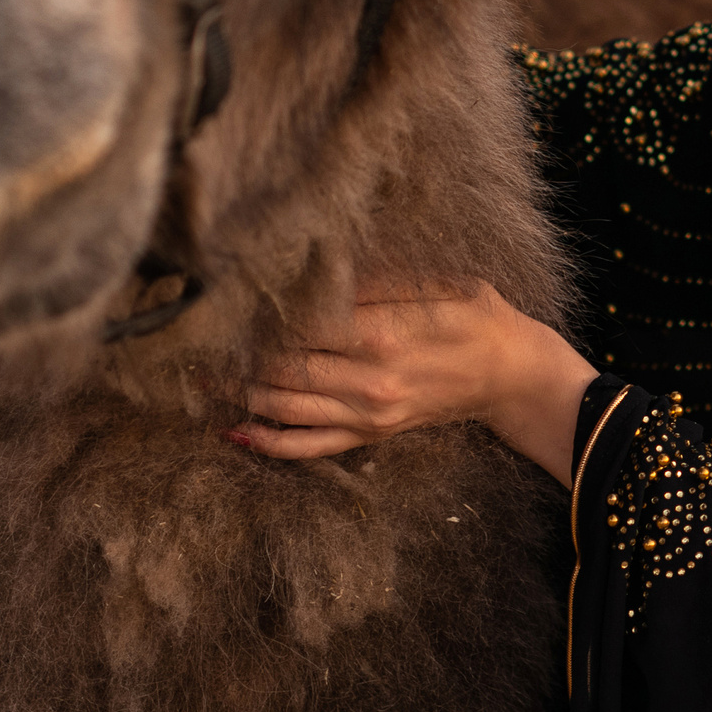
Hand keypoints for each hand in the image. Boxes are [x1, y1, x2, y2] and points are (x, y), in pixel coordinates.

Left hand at [235, 283, 597, 484]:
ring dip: (239, 392)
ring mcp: (367, 415)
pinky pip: (307, 448)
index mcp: (384, 334)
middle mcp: (370, 382)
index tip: (231, 299)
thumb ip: (376, 277)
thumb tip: (316, 264)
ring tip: (205, 374)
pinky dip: (266, 442)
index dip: (262, 316)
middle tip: (202, 336)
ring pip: (283, 409)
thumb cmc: (475, 314)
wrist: (509, 374)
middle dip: (239, 354)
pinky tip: (234, 428)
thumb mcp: (438, 279)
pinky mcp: (369, 435)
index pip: (301, 327)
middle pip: (281, 370)